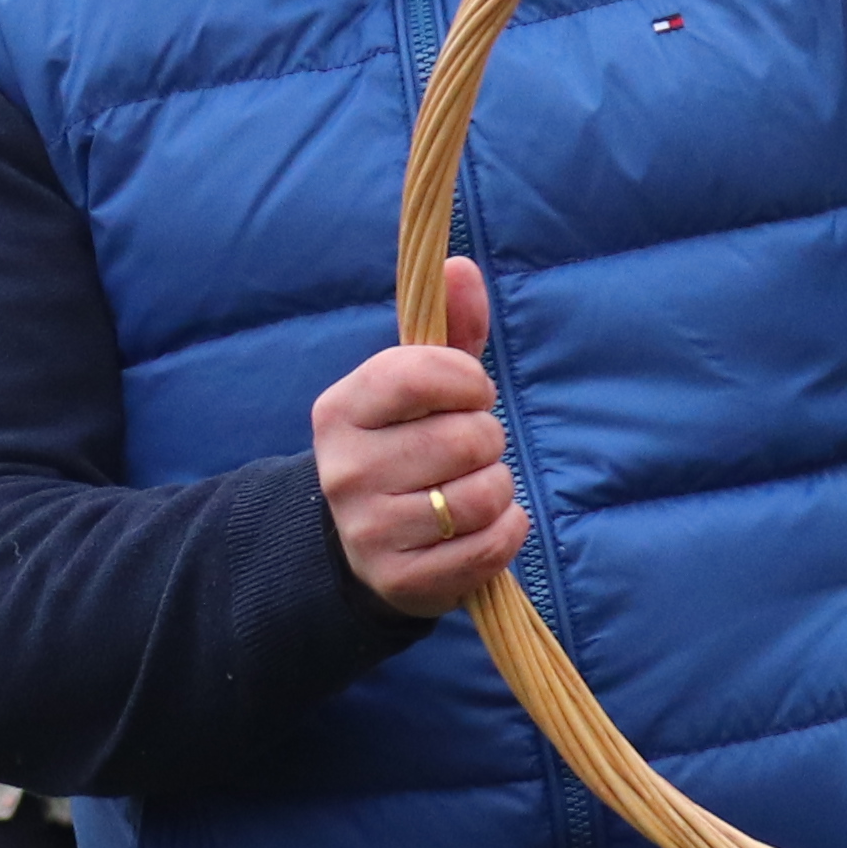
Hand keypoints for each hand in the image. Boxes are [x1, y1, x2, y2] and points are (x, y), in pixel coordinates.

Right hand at [320, 254, 527, 618]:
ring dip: (497, 488)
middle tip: (469, 450)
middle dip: (487, 439)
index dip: (466, 379)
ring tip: (472, 488)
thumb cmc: (404, 448)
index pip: (418, 373)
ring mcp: (368, 530)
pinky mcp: (401, 580)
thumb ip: (447, 327)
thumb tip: (461, 267)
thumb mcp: (417, 388)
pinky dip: (506, 531)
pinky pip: (491, 544)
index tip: (471, 393)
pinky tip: (483, 525)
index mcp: (340, 410)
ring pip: (483, 493)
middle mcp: (344, 470)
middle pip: (465, 437)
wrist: (362, 548)